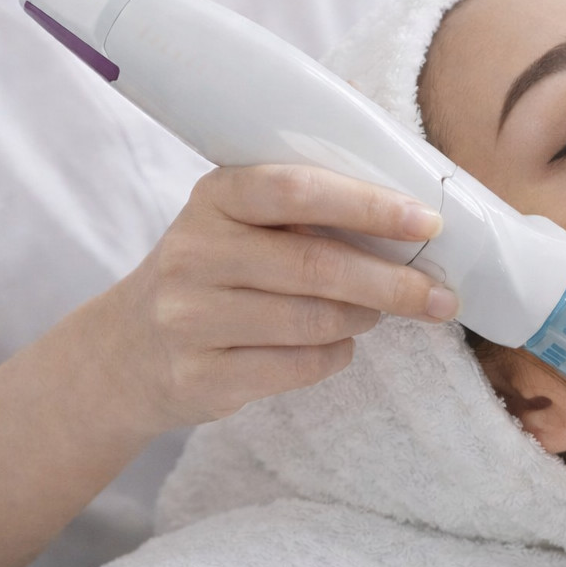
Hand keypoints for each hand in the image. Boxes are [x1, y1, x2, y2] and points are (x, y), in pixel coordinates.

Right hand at [90, 165, 455, 434]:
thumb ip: (304, 209)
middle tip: (440, 295)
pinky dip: (334, 355)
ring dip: (364, 318)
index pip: (297, 189)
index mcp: (214, 197)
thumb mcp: (237, 221)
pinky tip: (338, 344)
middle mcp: (194, 253)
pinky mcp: (199, 377)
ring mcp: (190, 319)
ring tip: (378, 312)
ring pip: (311, 321)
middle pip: (315, 265)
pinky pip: (295, 367)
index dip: (368, 204)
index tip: (427, 222)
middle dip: (392, 282)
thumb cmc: (213, 270)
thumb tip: (411, 218)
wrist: (125, 351)